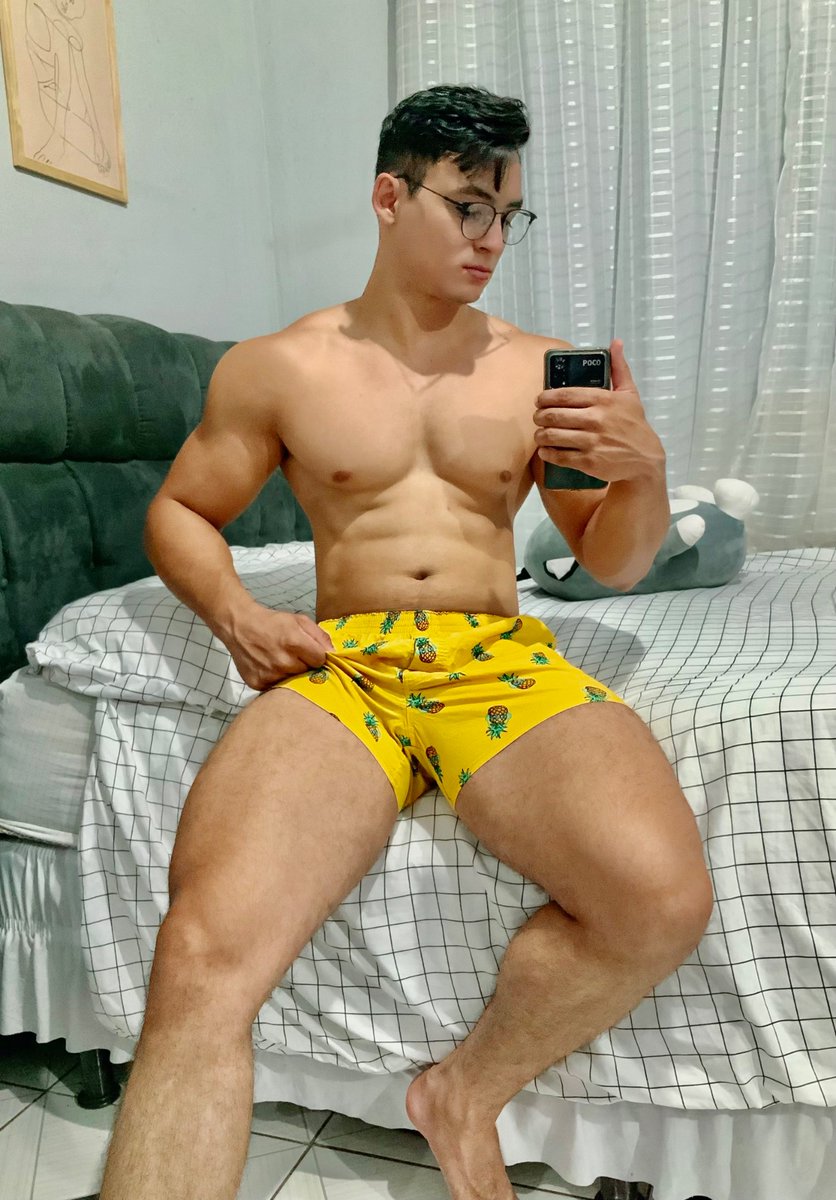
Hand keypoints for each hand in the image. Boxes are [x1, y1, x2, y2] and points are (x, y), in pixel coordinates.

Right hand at [225, 607, 334, 691]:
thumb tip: (334, 653)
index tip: (310, 653)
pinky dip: (276, 680)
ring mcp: (269, 674)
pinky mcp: (258, 683)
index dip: (317, 656)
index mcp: (294, 642)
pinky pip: (276, 688)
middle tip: (294, 657)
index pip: (320, 660)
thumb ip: (319, 635)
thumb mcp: (299, 620)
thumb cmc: (272, 623)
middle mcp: (282, 661)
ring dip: (291, 675)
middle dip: (305, 666)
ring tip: (281, 662)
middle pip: (308, 673)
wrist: (239, 626)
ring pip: (293, 683)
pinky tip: (270, 668)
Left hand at [534, 339, 665, 482]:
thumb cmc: (634, 425)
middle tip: (538, 417)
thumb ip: (619, 368)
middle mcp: (596, 419)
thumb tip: (615, 343)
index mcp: (604, 399)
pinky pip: (560, 456)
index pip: (564, 395)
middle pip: (554, 415)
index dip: (545, 398)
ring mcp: (592, 442)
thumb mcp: (630, 394)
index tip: (539, 400)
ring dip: (540, 435)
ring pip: (553, 436)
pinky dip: (547, 454)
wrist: (645, 459)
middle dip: (539, 416)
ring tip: (540, 434)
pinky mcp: (589, 462)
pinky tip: (545, 451)